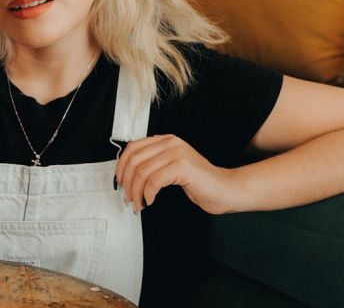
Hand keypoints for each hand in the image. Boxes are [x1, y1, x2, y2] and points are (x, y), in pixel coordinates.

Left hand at [115, 135, 240, 214]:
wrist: (224, 190)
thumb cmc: (198, 182)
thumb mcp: (170, 168)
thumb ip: (153, 164)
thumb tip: (126, 174)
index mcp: (165, 140)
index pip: (133, 148)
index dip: (121, 166)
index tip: (119, 182)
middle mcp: (170, 143)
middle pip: (135, 160)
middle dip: (127, 182)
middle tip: (128, 198)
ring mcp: (177, 153)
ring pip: (142, 172)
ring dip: (136, 192)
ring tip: (138, 203)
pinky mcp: (183, 166)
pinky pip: (154, 180)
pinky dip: (148, 193)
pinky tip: (151, 201)